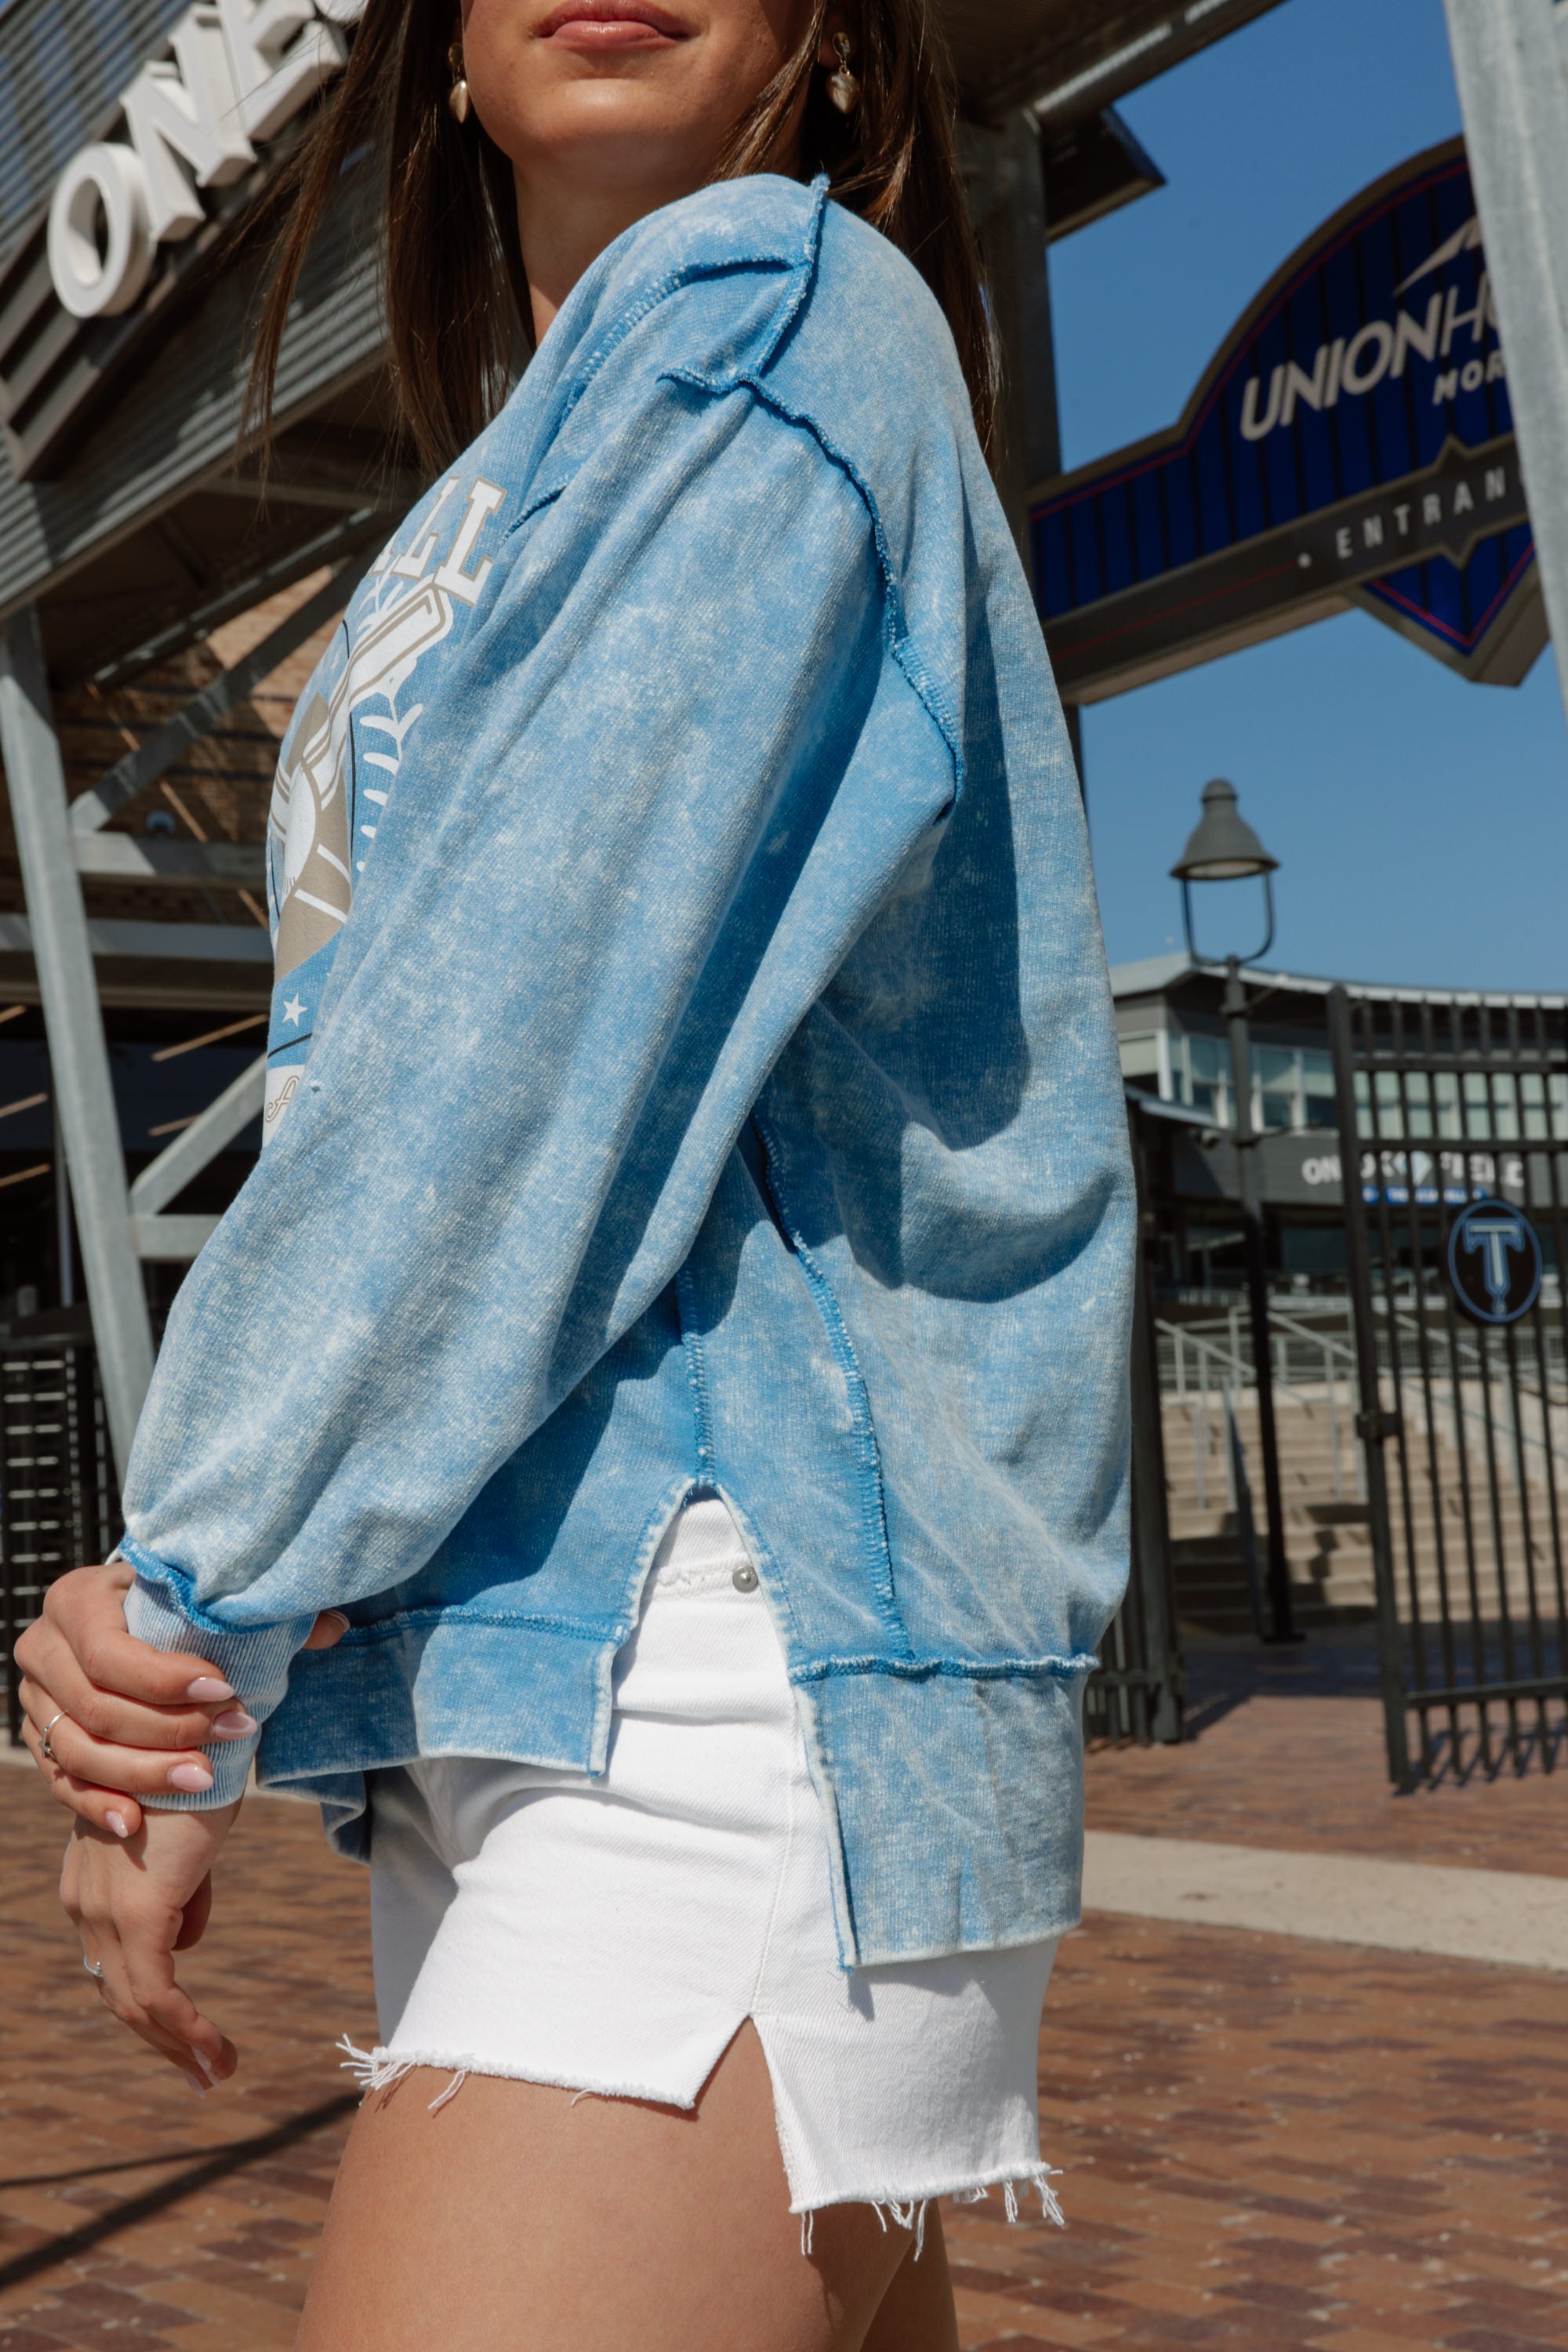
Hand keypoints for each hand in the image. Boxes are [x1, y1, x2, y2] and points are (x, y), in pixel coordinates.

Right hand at [17, 1560, 348, 1837]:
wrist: (130, 1628)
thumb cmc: (176, 1613)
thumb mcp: (206, 1602)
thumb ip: (262, 1615)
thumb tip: (334, 1625)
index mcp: (77, 1599)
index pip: (111, 1652)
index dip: (166, 1679)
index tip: (225, 1688)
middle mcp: (43, 1647)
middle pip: (96, 1706)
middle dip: (168, 1729)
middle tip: (231, 1735)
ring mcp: (35, 1700)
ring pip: (78, 1750)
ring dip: (143, 1772)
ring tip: (201, 1777)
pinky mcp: (40, 1742)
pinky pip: (62, 1783)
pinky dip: (100, 1803)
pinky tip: (136, 1819)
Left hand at [62, 1801, 242, 2089]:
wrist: (198, 1732)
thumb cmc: (199, 1774)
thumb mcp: (184, 1840)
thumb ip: (179, 1888)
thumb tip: (185, 1934)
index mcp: (89, 1884)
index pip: (112, 1964)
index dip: (148, 2008)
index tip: (185, 2039)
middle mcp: (83, 1903)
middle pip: (119, 1993)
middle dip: (163, 2040)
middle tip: (204, 2072)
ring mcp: (103, 1910)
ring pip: (136, 2003)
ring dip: (180, 2045)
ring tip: (218, 2070)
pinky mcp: (137, 1912)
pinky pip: (159, 1993)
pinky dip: (187, 2030)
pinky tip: (215, 2051)